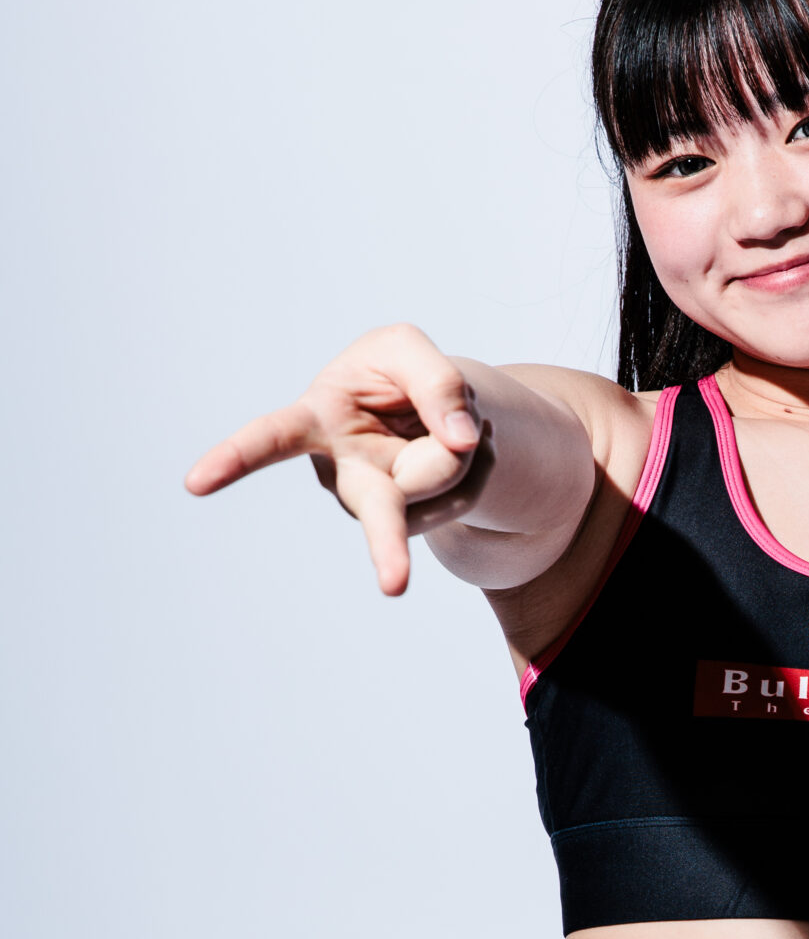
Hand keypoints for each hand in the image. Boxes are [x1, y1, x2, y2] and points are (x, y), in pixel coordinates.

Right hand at [184, 324, 487, 594]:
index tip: (195, 483)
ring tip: (447, 422)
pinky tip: (461, 447)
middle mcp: (341, 476)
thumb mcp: (410, 351)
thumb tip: (462, 440)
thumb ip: (437, 383)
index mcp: (314, 420)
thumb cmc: (397, 376)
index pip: (270, 439)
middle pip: (374, 512)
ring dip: (464, 439)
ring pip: (444, 472)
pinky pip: (472, 485)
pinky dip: (483, 456)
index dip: (233, 458)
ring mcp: (382, 506)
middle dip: (387, 547)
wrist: (429, 414)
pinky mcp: (420, 523)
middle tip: (395, 587)